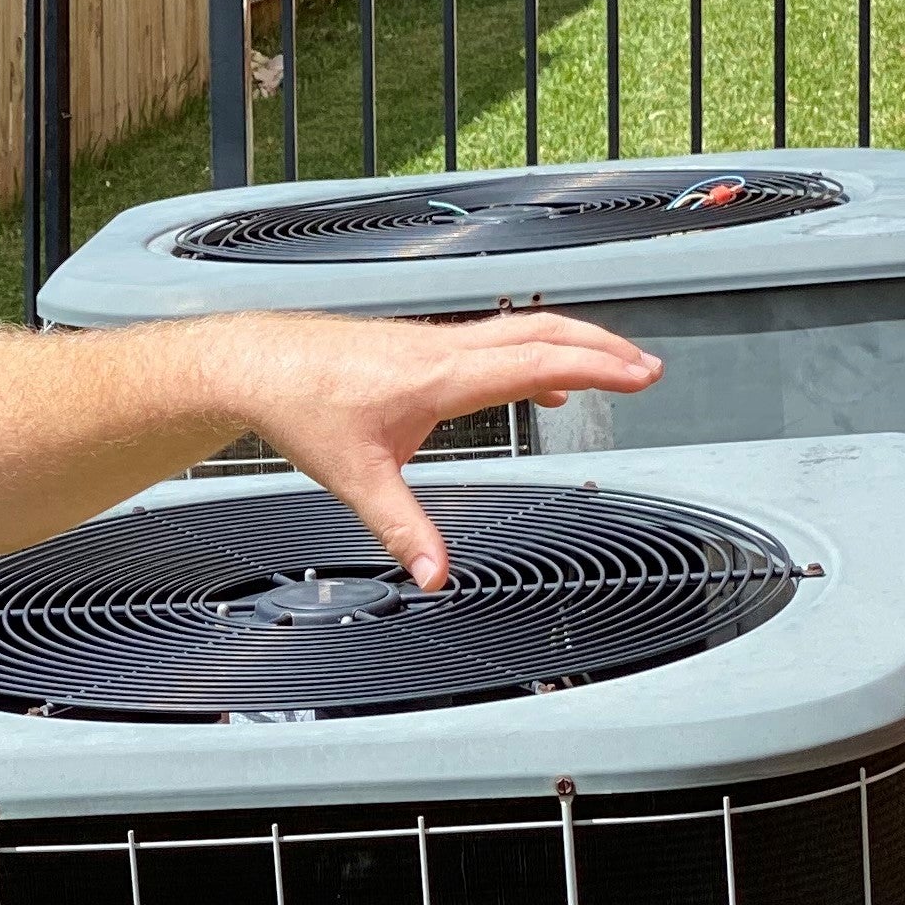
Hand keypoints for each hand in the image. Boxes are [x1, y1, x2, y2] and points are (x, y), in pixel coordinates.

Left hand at [228, 308, 662, 586]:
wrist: (256, 364)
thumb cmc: (301, 407)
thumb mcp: (357, 481)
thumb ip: (403, 530)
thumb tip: (435, 574)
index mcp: (441, 376)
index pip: (536, 362)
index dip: (595, 368)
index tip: (639, 376)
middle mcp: (444, 350)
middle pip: (542, 333)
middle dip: (601, 348)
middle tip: (647, 370)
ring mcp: (434, 343)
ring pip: (520, 329)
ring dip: (571, 343)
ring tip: (614, 367)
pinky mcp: (420, 347)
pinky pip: (494, 341)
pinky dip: (533, 354)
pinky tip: (541, 383)